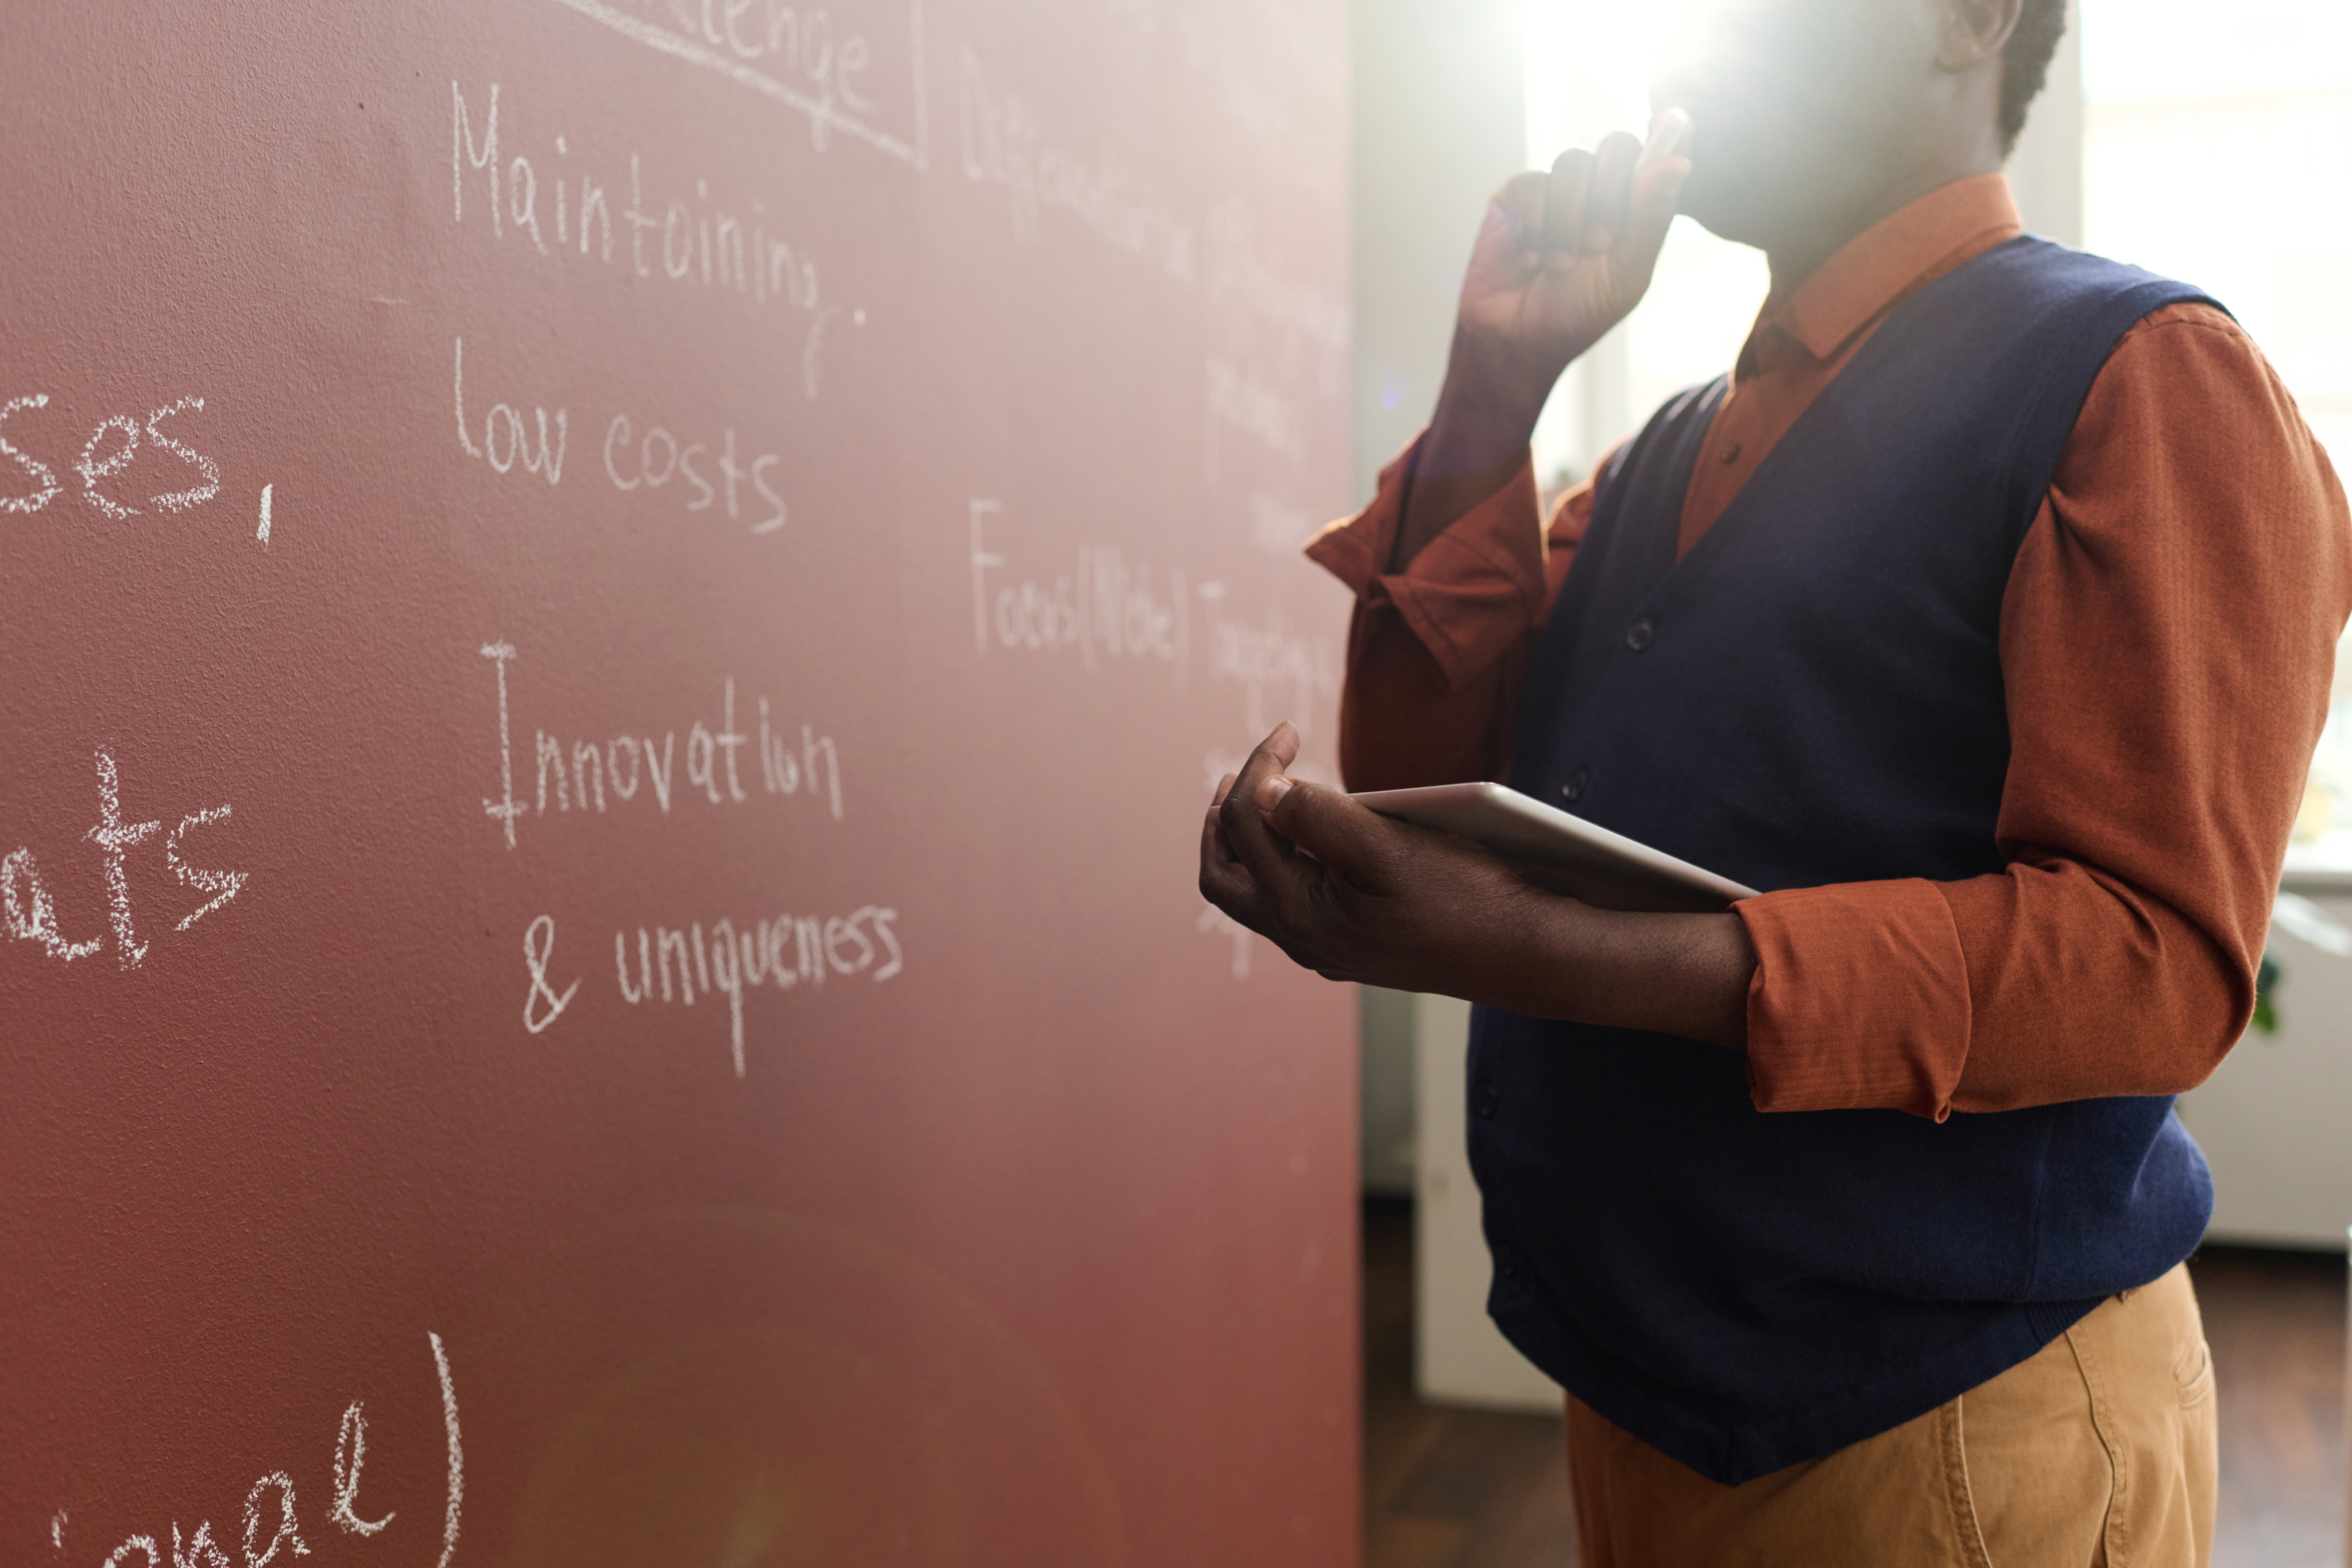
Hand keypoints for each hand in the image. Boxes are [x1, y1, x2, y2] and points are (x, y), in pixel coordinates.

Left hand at [1198, 722, 1552, 999]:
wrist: (1523, 954)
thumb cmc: (1466, 899)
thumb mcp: (1389, 847)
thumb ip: (1319, 818)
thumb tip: (1262, 790)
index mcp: (1301, 915)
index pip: (1247, 826)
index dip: (1258, 768)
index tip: (1288, 729)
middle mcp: (1303, 940)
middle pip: (1225, 877)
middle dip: (1224, 819)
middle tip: (1241, 774)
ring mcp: (1326, 947)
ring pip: (1257, 894)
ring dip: (1252, 842)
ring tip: (1268, 796)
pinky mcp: (1353, 945)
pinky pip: (1295, 902)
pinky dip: (1288, 861)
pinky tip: (1315, 834)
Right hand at [1449, 110, 1692, 419]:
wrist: (1518, 343)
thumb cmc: (1578, 313)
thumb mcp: (1628, 272)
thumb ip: (1651, 216)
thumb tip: (1678, 162)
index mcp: (1633, 205)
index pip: (1658, 150)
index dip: (1669, 131)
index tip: (1677, 119)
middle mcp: (1596, 189)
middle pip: (1617, 145)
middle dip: (1610, 197)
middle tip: (1597, 245)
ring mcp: (1553, 189)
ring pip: (1572, 163)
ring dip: (1568, 223)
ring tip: (1560, 265)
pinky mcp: (1513, 197)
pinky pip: (1532, 184)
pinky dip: (1534, 230)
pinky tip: (1529, 261)